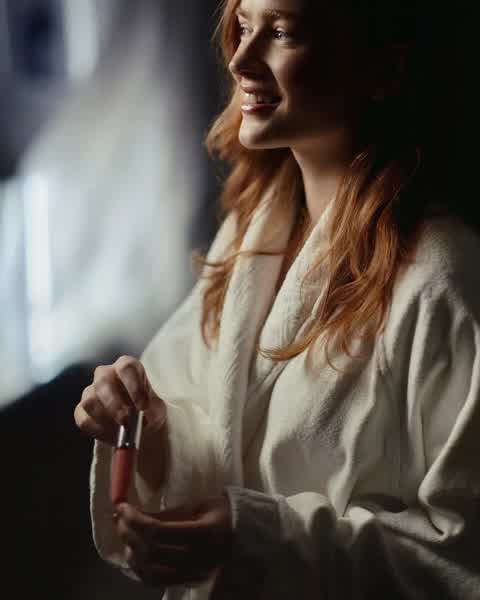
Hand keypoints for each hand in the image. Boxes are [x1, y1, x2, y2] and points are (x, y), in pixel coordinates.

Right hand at [74, 355, 166, 445]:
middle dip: (114, 404)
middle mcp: (106, 374)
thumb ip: (150, 412)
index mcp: (127, 367)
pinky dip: (98, 431)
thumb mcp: (155, 409)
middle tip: (126, 422)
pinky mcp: (82, 410)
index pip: (126, 367)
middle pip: (103, 381)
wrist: (138, 424)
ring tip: (121, 431)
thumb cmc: (147, 409)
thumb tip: (142, 418)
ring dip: (105, 418)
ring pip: (90, 400)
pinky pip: (84, 419)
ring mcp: (91, 391)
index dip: (134, 386)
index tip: (142, 406)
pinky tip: (112, 436)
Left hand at [114, 494, 233, 587]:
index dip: (134, 520)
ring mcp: (192, 574)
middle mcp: (197, 559)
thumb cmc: (223, 513)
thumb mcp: (197, 505)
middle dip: (127, 531)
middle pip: (149, 550)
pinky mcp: (188, 581)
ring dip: (130, 550)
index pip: (157, 532)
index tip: (123, 506)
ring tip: (125, 531)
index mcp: (203, 534)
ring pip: (148, 570)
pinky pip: (155, 581)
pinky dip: (138, 567)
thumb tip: (133, 513)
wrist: (245, 535)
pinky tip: (134, 550)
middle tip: (119, 515)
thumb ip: (166, 513)